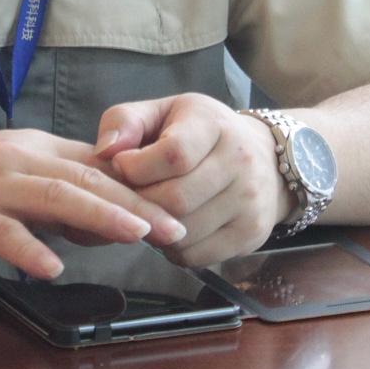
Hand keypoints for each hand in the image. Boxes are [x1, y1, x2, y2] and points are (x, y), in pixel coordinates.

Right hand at [0, 129, 186, 279]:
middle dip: (136, 202)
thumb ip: (54, 194)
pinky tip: (52, 268)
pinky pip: (1, 233)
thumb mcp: (7, 174)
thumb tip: (103, 220)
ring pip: (53, 196)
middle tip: (175, 226)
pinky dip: (28, 249)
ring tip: (136, 234)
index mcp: (32, 149)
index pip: (97, 165)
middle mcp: (17, 160)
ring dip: (98, 215)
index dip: (140, 186)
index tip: (178, 206)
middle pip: (86, 178)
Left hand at [95, 94, 294, 266]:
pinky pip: (197, 256)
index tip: (122, 166)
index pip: (174, 155)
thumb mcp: (163, 112)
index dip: (136, 167)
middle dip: (141, 203)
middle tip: (132, 196)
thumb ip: (125, 121)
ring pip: (184, 233)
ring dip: (155, 229)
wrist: (264, 158)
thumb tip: (105, 151)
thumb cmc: (200, 133)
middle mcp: (240, 162)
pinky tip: (172, 228)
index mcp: (214, 125)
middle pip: (176, 200)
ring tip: (151, 210)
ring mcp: (250, 201)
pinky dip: (173, 249)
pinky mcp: (251, 234)